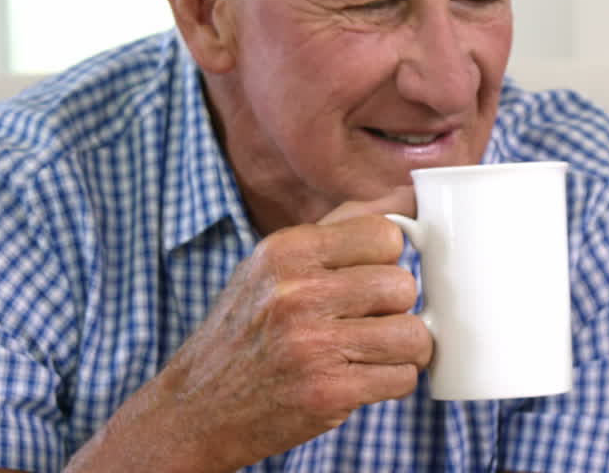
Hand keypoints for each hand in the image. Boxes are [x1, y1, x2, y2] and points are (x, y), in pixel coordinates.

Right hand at [78, 187, 432, 471]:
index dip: (387, 259)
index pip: (385, 234)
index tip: (373, 277)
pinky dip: (394, 380)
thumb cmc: (245, 332)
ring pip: (413, 335)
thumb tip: (406, 197)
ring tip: (377, 351)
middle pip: (403, 285)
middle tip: (372, 320)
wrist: (196, 411)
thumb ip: (337, 231)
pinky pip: (402, 377)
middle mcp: (298, 293)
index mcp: (287, 251)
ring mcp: (313, 345)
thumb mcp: (272, 267)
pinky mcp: (328, 392)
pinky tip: (367, 378)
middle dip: (397, 307)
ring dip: (405, 348)